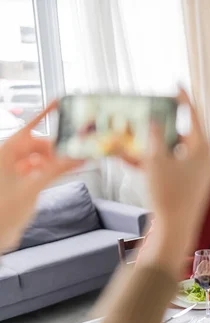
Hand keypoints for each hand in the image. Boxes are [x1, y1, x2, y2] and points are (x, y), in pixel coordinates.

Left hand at [0, 101, 83, 251]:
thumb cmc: (2, 211)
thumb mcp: (33, 187)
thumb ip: (57, 169)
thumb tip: (77, 156)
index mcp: (7, 152)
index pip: (31, 126)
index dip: (46, 113)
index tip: (61, 102)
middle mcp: (9, 158)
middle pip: (39, 143)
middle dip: (59, 145)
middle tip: (81, 147)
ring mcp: (15, 170)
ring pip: (42, 157)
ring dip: (58, 158)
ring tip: (77, 160)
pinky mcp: (21, 182)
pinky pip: (41, 169)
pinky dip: (53, 169)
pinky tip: (67, 169)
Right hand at [136, 89, 209, 279]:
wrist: (176, 230)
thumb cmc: (168, 194)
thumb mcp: (156, 160)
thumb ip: (155, 136)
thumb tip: (156, 121)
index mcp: (201, 148)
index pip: (192, 115)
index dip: (182, 99)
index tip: (176, 84)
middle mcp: (203, 158)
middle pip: (181, 134)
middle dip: (162, 126)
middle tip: (151, 114)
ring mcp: (197, 173)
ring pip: (173, 152)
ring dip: (154, 146)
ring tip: (134, 140)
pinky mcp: (189, 185)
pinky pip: (171, 167)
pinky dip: (155, 163)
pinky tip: (133, 159)